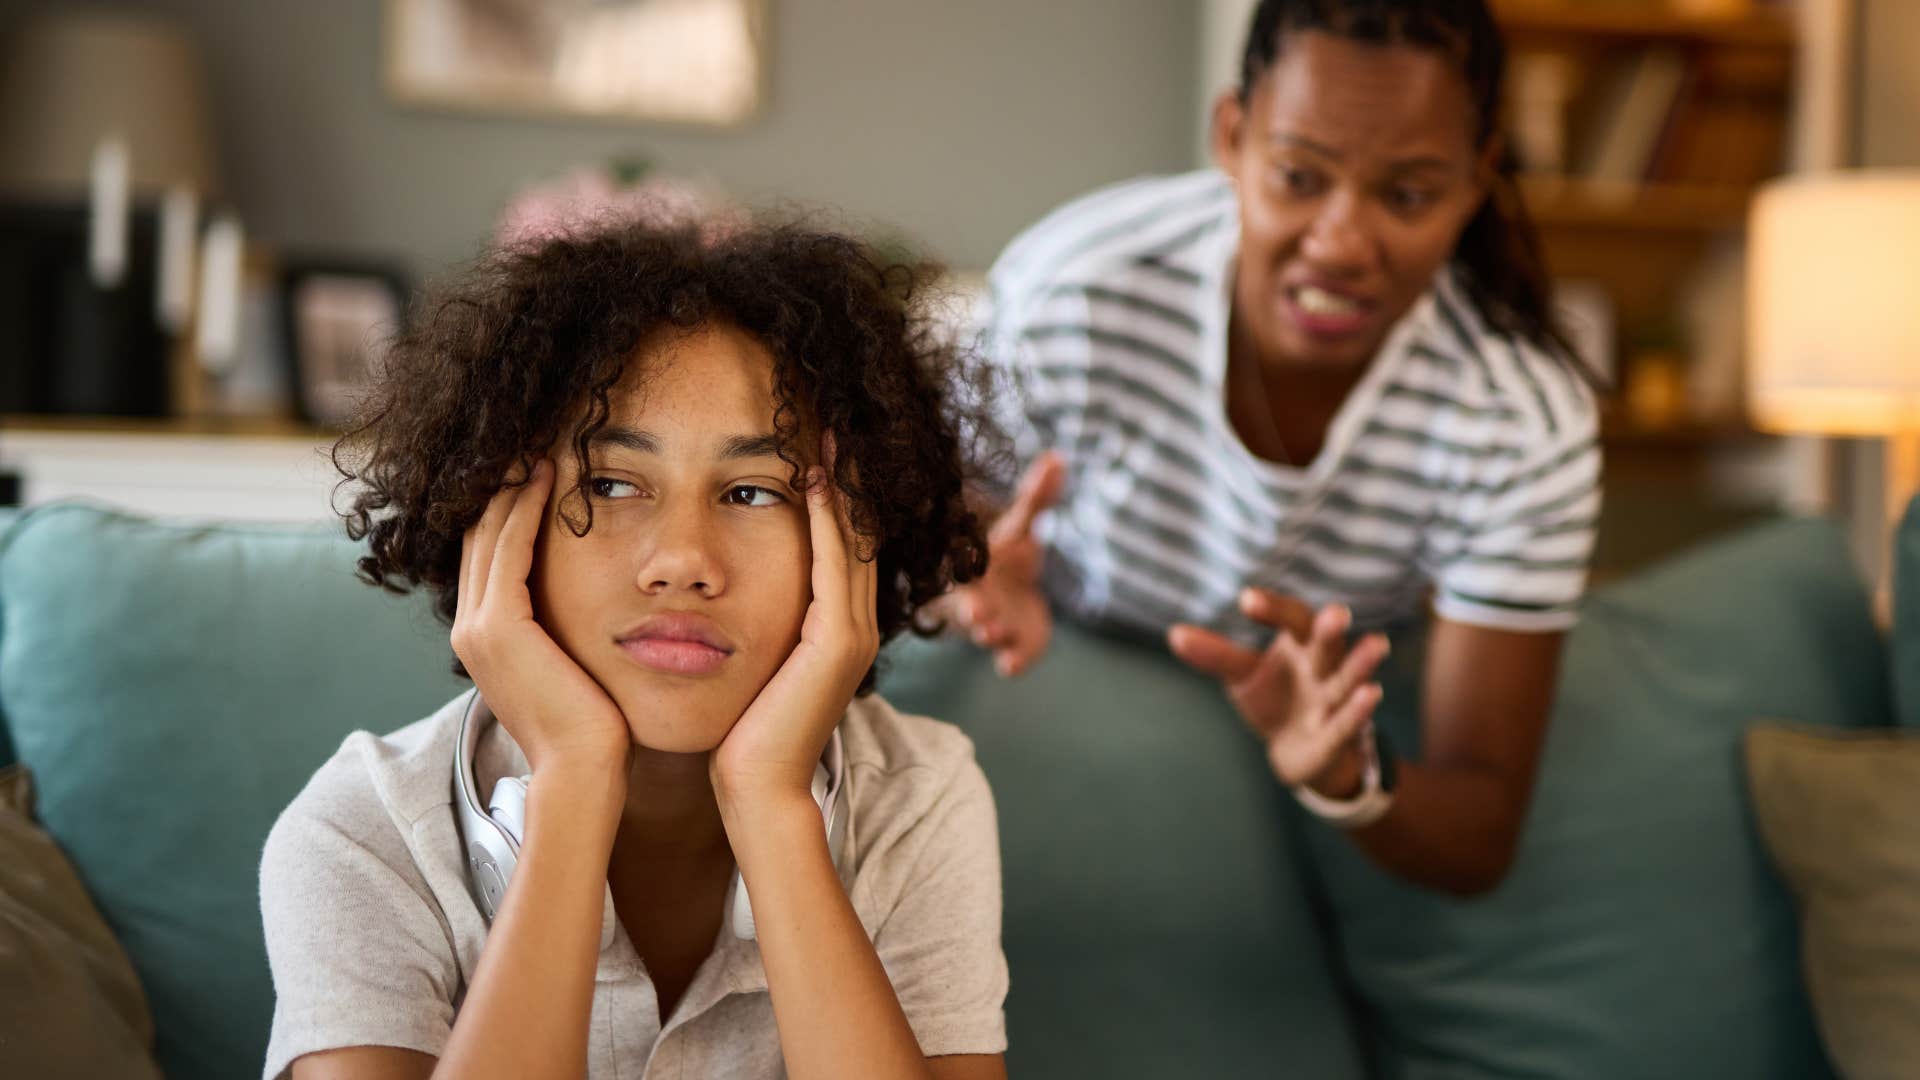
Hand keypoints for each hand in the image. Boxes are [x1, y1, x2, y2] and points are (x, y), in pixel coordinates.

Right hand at [452, 459, 629, 779]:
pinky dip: (526, 507)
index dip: (506, 508)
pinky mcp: (500, 626)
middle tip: (530, 440)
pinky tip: (549, 477)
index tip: (535, 468)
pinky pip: (510, 547)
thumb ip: (564, 635)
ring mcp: (478, 627)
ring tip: (538, 445)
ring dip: (513, 485)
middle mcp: (469, 628)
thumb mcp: (571, 670)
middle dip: (502, 486)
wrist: (582, 772)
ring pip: (489, 533)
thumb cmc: (594, 728)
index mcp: (484, 638)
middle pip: (479, 535)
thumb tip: (588, 612)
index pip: (488, 555)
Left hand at [711, 436, 879, 804]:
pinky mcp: (838, 642)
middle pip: (861, 534)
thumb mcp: (753, 666)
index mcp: (839, 633)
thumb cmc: (742, 736)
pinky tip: (809, 479)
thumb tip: (722, 597)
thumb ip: (756, 630)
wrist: (757, 791)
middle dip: (848, 480)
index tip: (817, 449)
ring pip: (855, 541)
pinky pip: (836, 563)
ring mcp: (854, 635)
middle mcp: (858, 628)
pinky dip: (828, 518)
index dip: (838, 499)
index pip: (845, 549)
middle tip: (832, 426)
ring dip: (842, 485)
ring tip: (827, 437)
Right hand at [942, 451, 1064, 676]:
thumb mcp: (1020, 525)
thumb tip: (1058, 457)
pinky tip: (1013, 666)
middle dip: (975, 612)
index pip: (966, 567)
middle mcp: (976, 596)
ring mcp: (992, 624)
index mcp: (973, 565)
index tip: (970, 581)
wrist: (1006, 590)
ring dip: (990, 634)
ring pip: (986, 632)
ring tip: (994, 635)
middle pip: (970, 605)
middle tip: (982, 619)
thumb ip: (1037, 497)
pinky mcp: (1012, 644)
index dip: (966, 570)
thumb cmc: (1008, 555)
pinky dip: (1011, 660)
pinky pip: (1008, 655)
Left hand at [1168, 588, 1389, 793]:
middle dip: (1331, 630)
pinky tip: (1372, 693)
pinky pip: (1348, 721)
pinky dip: (1358, 709)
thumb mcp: (1242, 676)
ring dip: (1360, 665)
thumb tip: (1175, 634)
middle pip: (1327, 644)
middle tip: (1337, 613)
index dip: (1273, 609)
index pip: (1293, 619)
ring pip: (1348, 680)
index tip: (1246, 600)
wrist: (1296, 751)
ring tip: (1377, 644)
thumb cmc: (1274, 699)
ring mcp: (1333, 701)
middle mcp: (1323, 667)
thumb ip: (1217, 656)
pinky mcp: (1337, 735)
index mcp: (1300, 645)